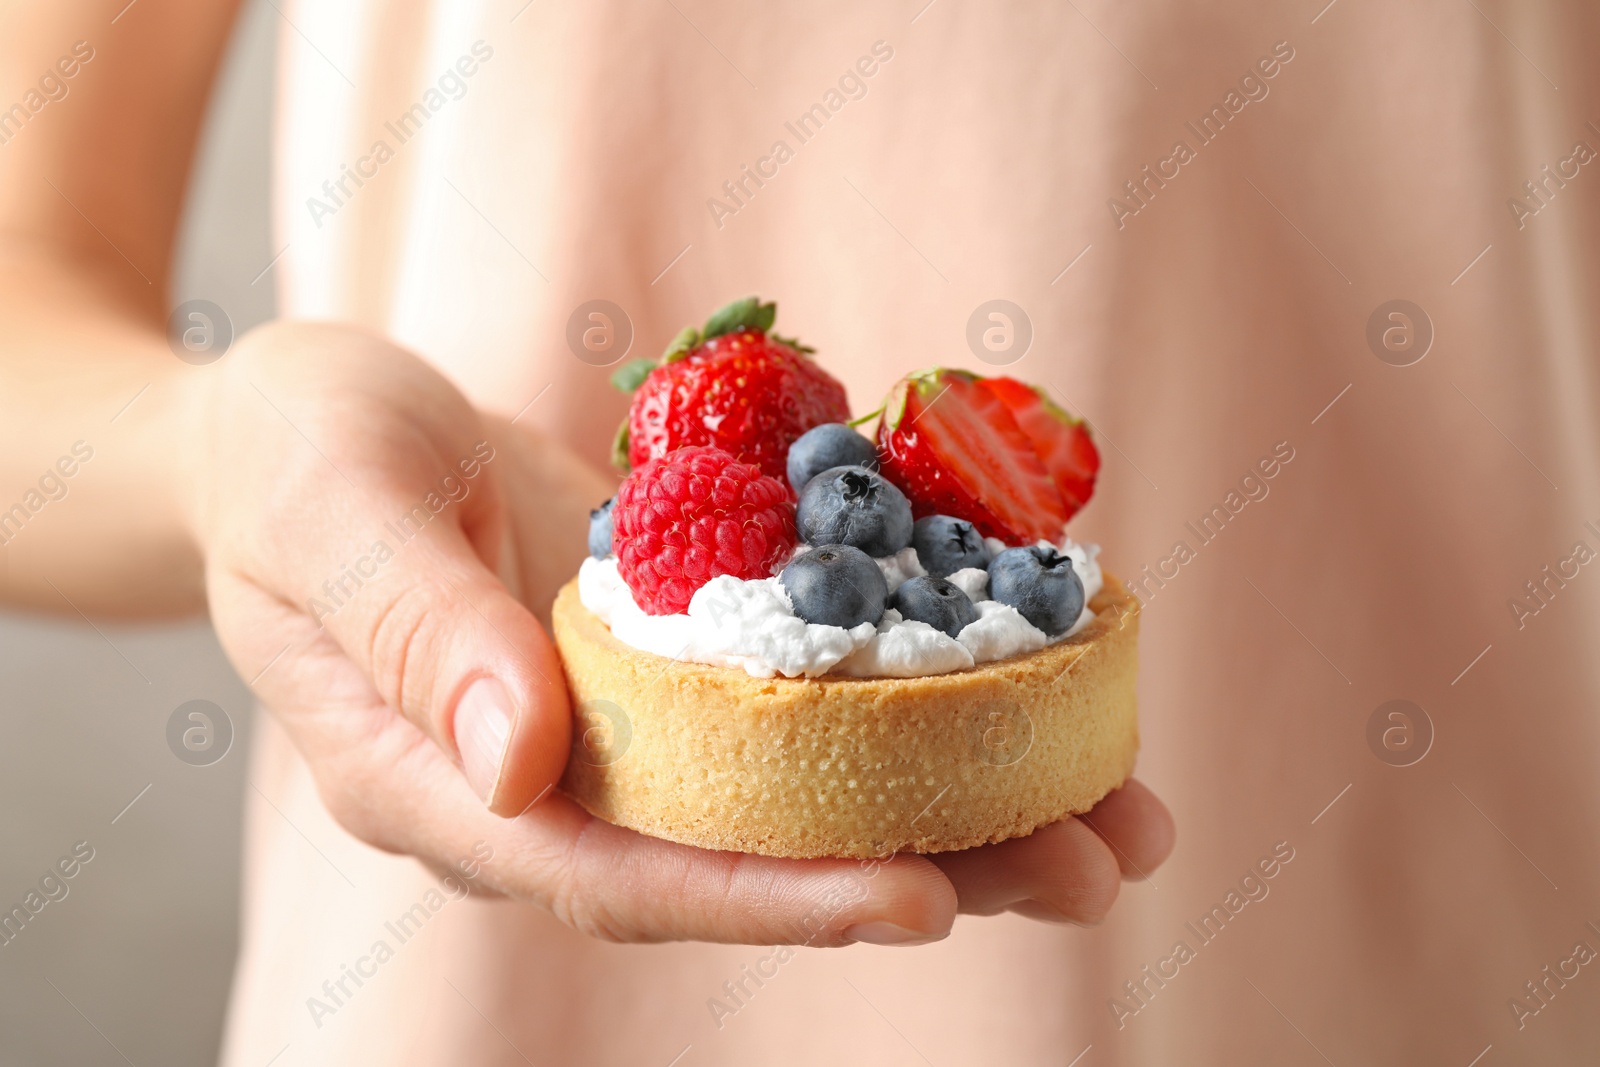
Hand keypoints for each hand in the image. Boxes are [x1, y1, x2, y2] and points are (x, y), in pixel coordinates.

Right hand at [192, 321, 1174, 945]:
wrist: (308, 423)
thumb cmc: (290, 454)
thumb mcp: (329, 508)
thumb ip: (415, 631)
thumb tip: (525, 765)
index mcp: (454, 785)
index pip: (620, 877)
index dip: (770, 899)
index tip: (917, 901)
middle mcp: (558, 779)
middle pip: (747, 857)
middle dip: (924, 869)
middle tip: (1093, 867)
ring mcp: (624, 721)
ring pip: (800, 792)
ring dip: (960, 803)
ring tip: (1115, 816)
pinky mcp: (676, 655)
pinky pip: (801, 693)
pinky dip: (910, 692)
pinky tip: (1028, 683)